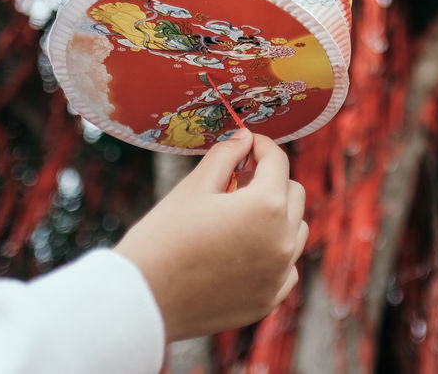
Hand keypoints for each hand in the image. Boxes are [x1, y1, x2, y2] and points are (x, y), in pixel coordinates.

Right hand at [115, 129, 307, 341]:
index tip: (247, 144)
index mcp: (266, 206)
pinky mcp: (268, 300)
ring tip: (240, 216)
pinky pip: (287, 267)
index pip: (278, 161)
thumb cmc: (162, 237)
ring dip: (278, 217)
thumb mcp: (193, 187)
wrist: (140, 299)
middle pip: (294, 194)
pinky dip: (273, 254)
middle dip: (271, 180)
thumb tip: (244, 137)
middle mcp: (282, 241)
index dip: (261, 146)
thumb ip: (226, 155)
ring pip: (296, 230)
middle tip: (238, 179)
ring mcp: (278, 274)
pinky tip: (244, 250)